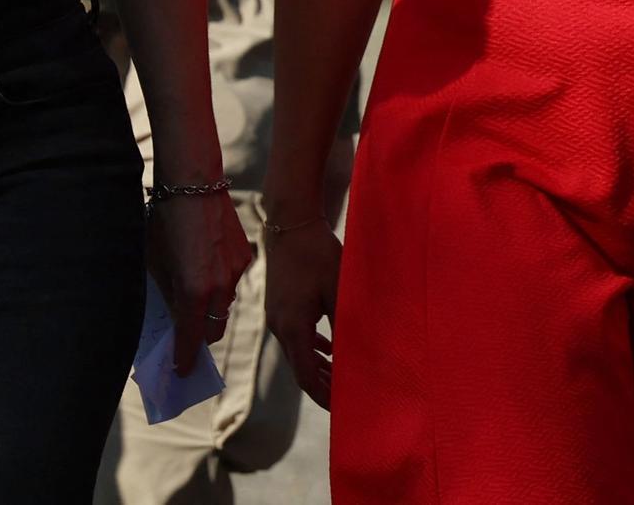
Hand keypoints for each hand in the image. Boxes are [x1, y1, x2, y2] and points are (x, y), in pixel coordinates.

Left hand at [146, 191, 254, 377]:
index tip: (181, 371)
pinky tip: (205, 265)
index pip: (191, 339)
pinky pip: (232, 282)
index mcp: (194, 292)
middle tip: (186, 338)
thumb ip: (167, 294)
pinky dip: (220, 284)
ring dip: (210, 309)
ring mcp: (236, 272)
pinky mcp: (245, 256)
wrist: (194, 182)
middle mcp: (219, 288)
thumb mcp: (156, 262)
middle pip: (214, 330)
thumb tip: (172, 315)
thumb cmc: (165, 220)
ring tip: (193, 297)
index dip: (185, 358)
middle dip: (200, 338)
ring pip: (224, 305)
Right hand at [262, 216, 341, 407]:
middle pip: (300, 368)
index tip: (342, 408)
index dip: (324, 395)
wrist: (291, 223)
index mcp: (293, 327)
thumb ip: (345, 327)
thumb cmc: (318, 254)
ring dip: (319, 367)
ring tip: (342, 380)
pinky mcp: (279, 305)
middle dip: (323, 386)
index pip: (306, 376)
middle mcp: (280, 326)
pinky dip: (312, 348)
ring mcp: (276, 316)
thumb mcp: (338, 292)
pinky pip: (295, 336)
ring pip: (298, 352)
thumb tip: (357, 357)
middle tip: (348, 399)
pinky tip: (328, 349)